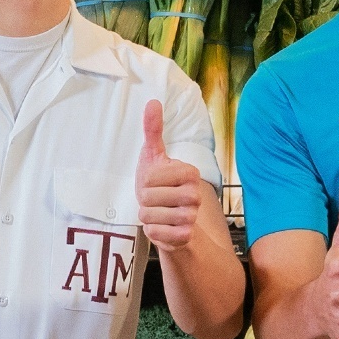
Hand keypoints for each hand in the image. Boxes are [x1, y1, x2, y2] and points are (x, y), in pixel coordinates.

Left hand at [136, 99, 203, 250]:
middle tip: (154, 200)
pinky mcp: (185, 236)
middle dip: (144, 201)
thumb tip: (153, 102)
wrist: (167, 218)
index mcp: (189, 172)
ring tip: (155, 213)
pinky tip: (159, 227)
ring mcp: (192, 216)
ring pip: (152, 217)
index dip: (145, 182)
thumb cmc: (158, 184)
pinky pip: (157, 234)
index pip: (151, 177)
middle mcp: (194, 194)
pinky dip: (151, 231)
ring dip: (146, 216)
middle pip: (149, 197)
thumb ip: (153, 130)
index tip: (154, 182)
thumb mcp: (153, 156)